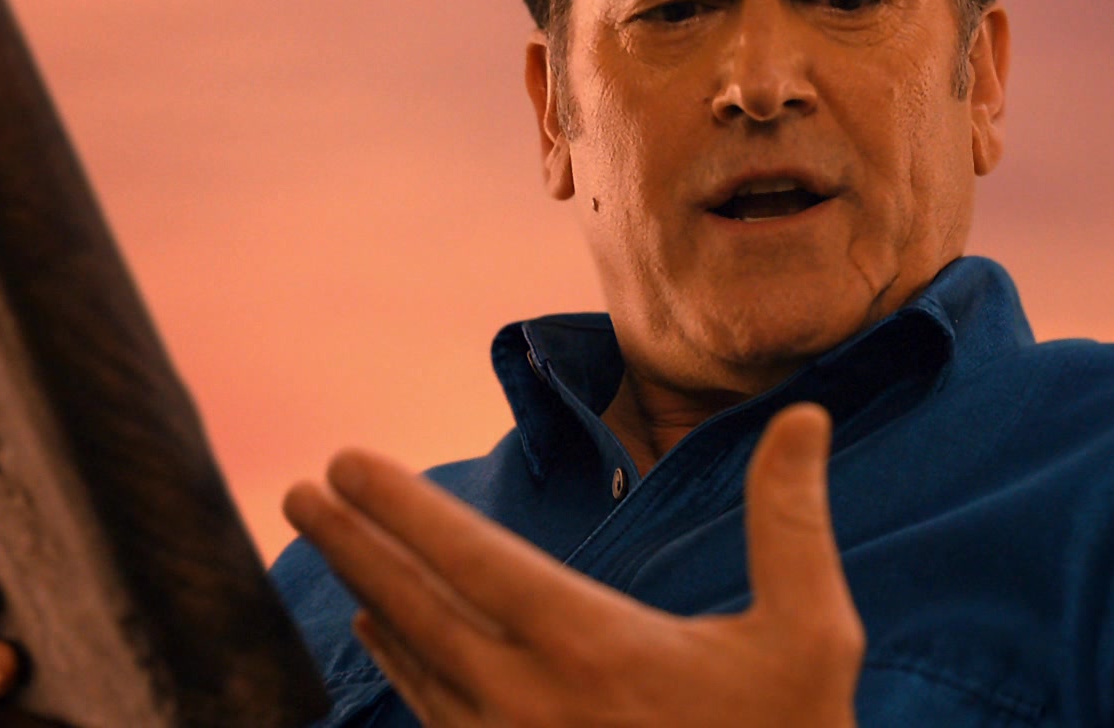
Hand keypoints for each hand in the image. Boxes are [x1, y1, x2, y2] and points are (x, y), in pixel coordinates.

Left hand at [283, 403, 863, 726]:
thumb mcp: (811, 638)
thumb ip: (792, 522)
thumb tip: (807, 415)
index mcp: (593, 646)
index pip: (471, 557)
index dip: (401, 505)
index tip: (346, 462)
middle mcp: (531, 700)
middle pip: (417, 606)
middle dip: (353, 541)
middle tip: (302, 492)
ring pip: (418, 665)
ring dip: (371, 597)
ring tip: (333, 549)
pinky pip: (438, 717)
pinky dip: (402, 668)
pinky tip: (385, 637)